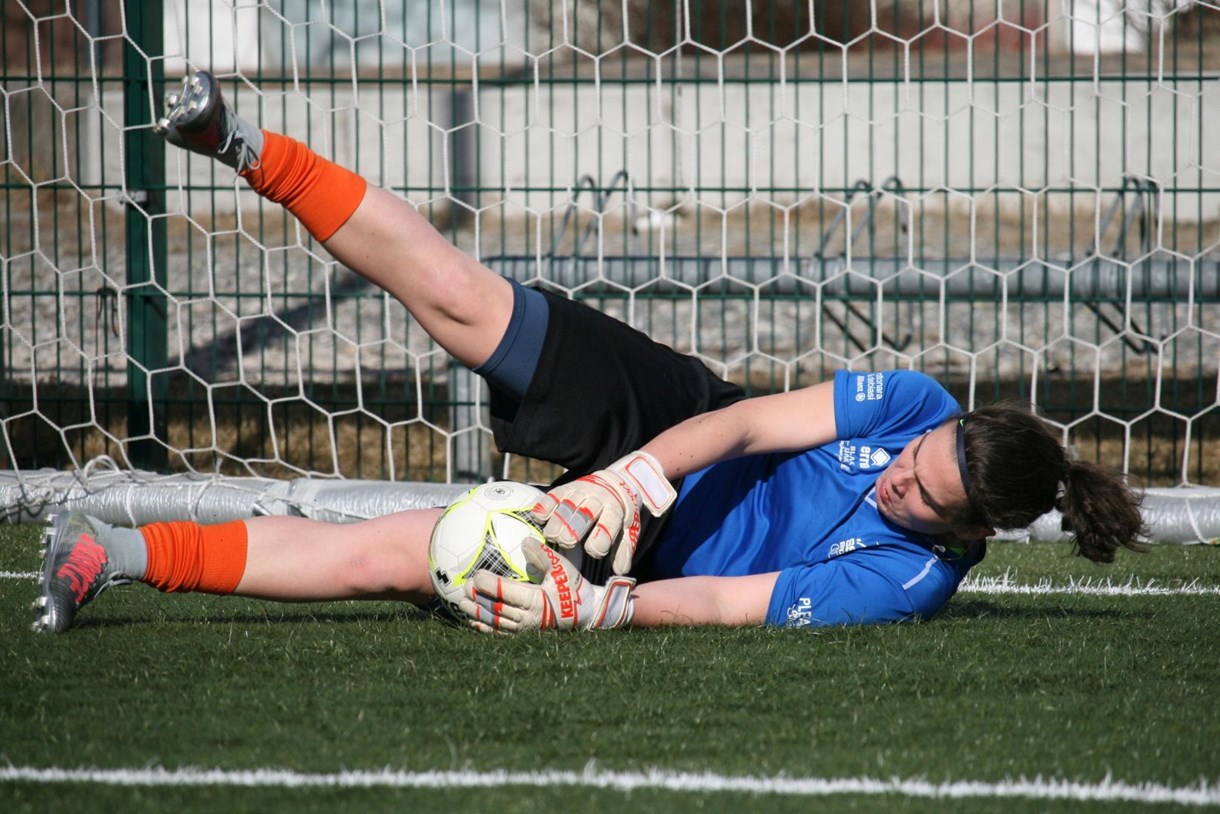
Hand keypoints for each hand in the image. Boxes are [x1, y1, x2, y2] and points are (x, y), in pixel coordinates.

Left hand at [457, 538, 635, 632]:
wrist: (585, 614)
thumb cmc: (572, 588)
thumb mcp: (562, 568)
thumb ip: (543, 555)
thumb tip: (525, 542)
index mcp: (536, 601)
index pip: (507, 593)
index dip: (490, 585)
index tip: (476, 576)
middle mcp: (528, 618)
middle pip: (497, 609)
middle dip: (478, 599)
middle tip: (464, 588)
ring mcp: (525, 630)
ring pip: (495, 623)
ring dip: (477, 614)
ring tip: (462, 604)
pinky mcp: (524, 636)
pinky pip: (500, 634)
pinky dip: (486, 629)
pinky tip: (474, 622)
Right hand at [531, 450, 675, 574]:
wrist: (612, 484)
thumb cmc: (618, 515)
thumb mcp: (627, 531)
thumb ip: (623, 551)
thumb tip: (620, 571)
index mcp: (615, 510)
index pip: (608, 524)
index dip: (600, 541)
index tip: (593, 552)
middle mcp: (597, 498)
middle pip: (584, 514)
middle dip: (573, 529)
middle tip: (566, 542)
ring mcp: (579, 492)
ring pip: (566, 506)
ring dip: (557, 521)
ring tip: (551, 536)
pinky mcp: (563, 489)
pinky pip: (551, 496)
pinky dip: (544, 507)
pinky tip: (540, 518)